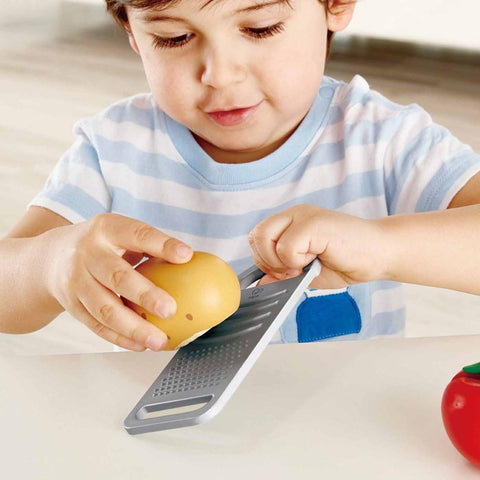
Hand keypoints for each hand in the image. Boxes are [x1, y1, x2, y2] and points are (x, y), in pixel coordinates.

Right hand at [44, 213, 192, 350]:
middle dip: (145, 295)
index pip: (137, 235)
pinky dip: (119, 338)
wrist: (52, 258)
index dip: (162, 245)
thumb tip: (191, 261)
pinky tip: (140, 345)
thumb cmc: (101, 245)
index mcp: (107, 229)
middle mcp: (88, 254)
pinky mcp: (72, 306)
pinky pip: (96, 325)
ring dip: (134, 327)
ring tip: (159, 340)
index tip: (186, 256)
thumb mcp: (120, 232)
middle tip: (170, 309)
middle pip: (117, 276)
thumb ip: (150, 245)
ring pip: (104, 309)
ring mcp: (76, 281)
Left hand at [248, 204, 385, 288]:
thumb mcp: (308, 273)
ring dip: (280, 260)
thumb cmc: (349, 261)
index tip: (284, 272)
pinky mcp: (314, 222)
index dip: (264, 260)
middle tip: (293, 270)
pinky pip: (286, 246)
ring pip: (265, 237)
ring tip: (304, 264)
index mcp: (291, 222)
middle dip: (268, 261)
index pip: (258, 238)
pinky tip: (315, 259)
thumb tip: (261, 283)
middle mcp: (295, 214)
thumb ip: (284, 275)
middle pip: (256, 236)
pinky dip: (295, 260)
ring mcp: (303, 215)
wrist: (381, 254)